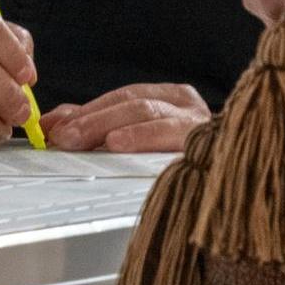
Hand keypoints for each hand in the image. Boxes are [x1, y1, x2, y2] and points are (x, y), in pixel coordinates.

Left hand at [43, 82, 211, 153]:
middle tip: (66, 137)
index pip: (125, 96)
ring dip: (125, 130)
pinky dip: (152, 142)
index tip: (55, 128)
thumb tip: (50, 124)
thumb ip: (93, 125)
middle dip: (96, 120)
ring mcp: (202, 127)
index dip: (87, 110)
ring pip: (157, 117)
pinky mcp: (213, 148)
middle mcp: (189, 107)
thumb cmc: (177, 159)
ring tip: (102, 142)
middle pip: (138, 104)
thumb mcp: (132, 135)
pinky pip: (181, 145)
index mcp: (172, 98)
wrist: (234, 187)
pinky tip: (132, 148)